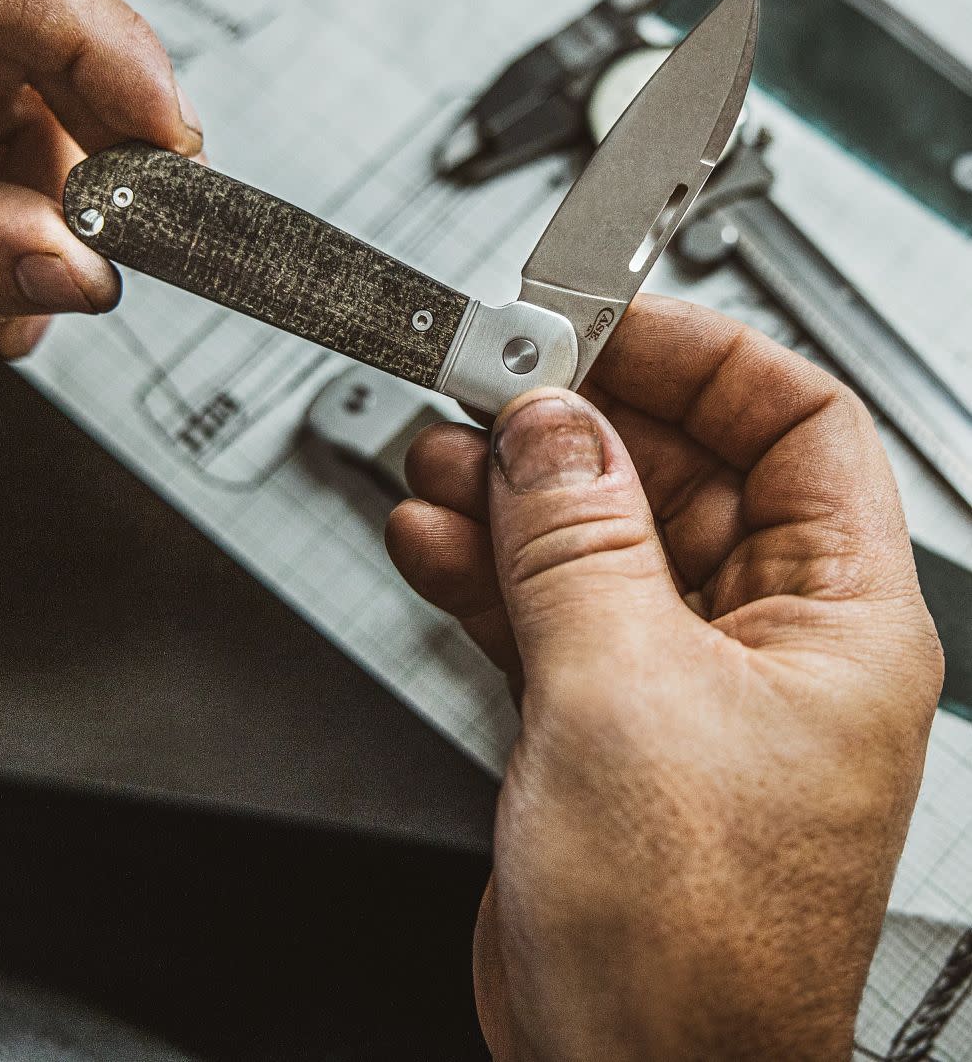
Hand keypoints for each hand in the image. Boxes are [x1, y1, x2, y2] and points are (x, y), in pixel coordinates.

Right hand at [386, 295, 941, 1060]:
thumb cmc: (693, 940)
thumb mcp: (623, 693)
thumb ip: (576, 540)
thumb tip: (547, 426)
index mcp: (833, 618)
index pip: (794, 424)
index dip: (697, 357)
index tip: (601, 325)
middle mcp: (762, 637)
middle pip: (675, 471)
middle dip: (577, 425)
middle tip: (488, 389)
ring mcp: (672, 675)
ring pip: (594, 535)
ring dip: (513, 493)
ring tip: (441, 462)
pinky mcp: (597, 714)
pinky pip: (542, 603)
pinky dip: (482, 566)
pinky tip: (431, 539)